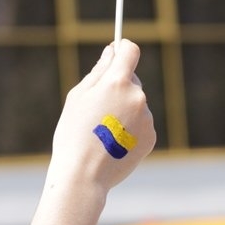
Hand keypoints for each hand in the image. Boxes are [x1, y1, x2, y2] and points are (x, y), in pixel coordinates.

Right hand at [47, 39, 156, 191]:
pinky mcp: (151, 136)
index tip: (117, 51)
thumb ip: (98, 71)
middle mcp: (137, 96)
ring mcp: (147, 118)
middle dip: (118, 87)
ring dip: (124, 111)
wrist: (83, 175)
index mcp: (117, 82)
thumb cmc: (73, 133)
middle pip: (131, 80)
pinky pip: (141, 124)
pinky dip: (130, 129)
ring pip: (135, 104)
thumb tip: (112, 51)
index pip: (130, 52)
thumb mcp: (78, 97)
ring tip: (103, 132)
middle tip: (97, 108)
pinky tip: (113, 143)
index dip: (124, 48)